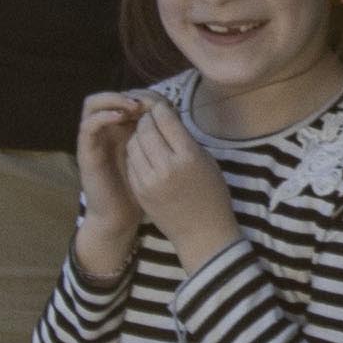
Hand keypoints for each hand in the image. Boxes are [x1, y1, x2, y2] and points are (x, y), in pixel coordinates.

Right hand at [72, 84, 149, 279]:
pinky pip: (88, 126)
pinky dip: (103, 116)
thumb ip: (162, 137)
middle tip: (147, 103)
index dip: (146, 94)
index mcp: (123, 130)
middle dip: (130, 94)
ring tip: (133, 107)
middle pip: (110, 95)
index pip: (129, 97)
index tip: (166, 102)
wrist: (122, 217)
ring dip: (113, 100)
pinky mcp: (86, 152)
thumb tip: (175, 112)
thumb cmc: (145, 191)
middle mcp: (106, 131)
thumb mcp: (158, 159)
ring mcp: (94, 140)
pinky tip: (121, 118)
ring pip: (93, 103)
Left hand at [126, 91, 234, 262]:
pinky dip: (136, 154)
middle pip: (145, 128)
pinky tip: (145, 156)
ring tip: (147, 137)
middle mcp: (167, 166)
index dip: (161, 109)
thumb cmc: (211, 194)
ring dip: (139, 136)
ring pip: (133, 143)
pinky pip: (131, 162)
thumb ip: (184, 138)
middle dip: (147, 120)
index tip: (162, 109)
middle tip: (151, 120)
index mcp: (188, 155)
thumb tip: (165, 116)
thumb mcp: (206, 160)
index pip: (164, 118)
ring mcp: (150, 180)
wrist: (202, 233)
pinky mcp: (139, 191)